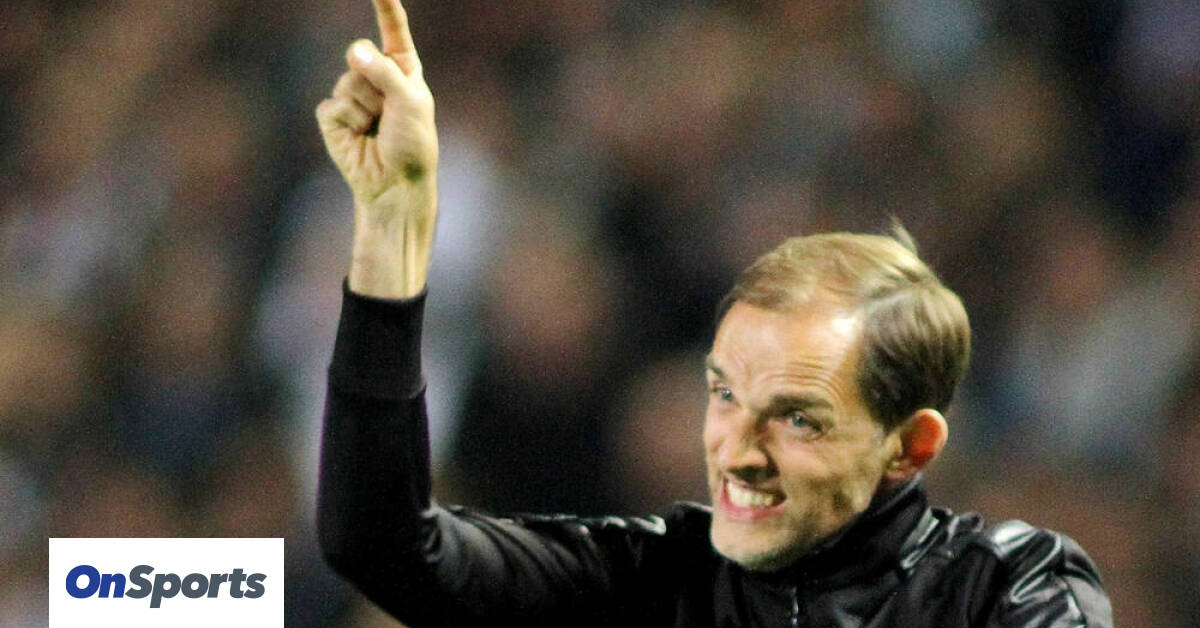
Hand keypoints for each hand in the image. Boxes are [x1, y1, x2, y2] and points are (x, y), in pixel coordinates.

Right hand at [316, 0, 436, 296]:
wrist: (395, 185)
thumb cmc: (412, 144)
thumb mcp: (409, 102)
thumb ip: (384, 72)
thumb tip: (353, 51)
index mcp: (403, 70)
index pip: (393, 31)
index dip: (386, 7)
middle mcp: (376, 78)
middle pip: (360, 55)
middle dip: (374, 81)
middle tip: (389, 114)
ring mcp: (352, 95)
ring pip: (347, 81)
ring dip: (365, 107)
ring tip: (377, 130)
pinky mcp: (333, 116)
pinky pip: (333, 105)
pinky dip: (348, 122)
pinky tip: (360, 139)